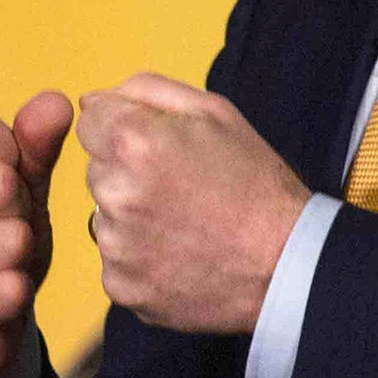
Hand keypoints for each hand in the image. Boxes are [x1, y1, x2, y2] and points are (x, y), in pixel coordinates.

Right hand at [0, 91, 71, 377]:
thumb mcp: (19, 179)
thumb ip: (37, 140)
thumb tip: (56, 102)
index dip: (8, 155)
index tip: (1, 180)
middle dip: (18, 211)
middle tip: (0, 228)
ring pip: (9, 240)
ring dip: (19, 258)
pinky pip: (5, 288)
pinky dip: (14, 295)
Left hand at [79, 74, 309, 333]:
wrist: (287, 263)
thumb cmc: (254, 180)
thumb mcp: (214, 111)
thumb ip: (146, 90)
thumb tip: (93, 100)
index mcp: (133, 141)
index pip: (90, 120)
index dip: (125, 129)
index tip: (158, 148)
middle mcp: (115, 193)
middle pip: (97, 169)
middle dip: (128, 172)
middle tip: (180, 186)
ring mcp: (116, 246)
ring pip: (104, 215)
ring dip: (131, 215)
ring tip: (183, 222)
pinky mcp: (122, 287)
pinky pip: (115, 259)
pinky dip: (140, 256)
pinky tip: (179, 254)